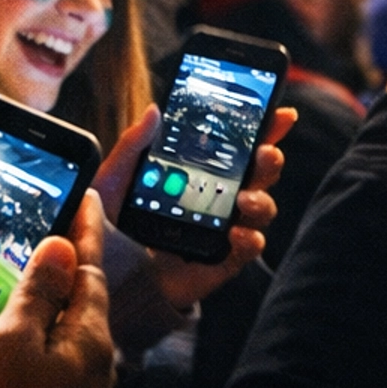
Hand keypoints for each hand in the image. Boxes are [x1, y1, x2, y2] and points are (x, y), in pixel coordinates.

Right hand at [0, 192, 113, 387]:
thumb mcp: (11, 340)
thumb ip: (38, 293)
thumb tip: (64, 247)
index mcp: (90, 337)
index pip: (90, 267)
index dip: (83, 229)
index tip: (84, 194)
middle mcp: (96, 365)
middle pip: (86, 299)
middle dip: (72, 264)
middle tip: (55, 229)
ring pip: (71, 332)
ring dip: (56, 302)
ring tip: (33, 276)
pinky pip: (57, 361)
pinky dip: (43, 337)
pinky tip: (21, 337)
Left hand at [95, 102, 291, 307]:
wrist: (105, 276)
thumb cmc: (110, 224)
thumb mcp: (114, 181)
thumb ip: (133, 147)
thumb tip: (154, 111)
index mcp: (199, 171)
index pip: (238, 145)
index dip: (264, 128)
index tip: (281, 113)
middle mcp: (218, 196)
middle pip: (259, 173)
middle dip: (270, 159)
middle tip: (264, 153)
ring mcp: (223, 229)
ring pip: (261, 209)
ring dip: (262, 200)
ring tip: (245, 199)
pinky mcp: (221, 261)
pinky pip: (248, 249)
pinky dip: (250, 239)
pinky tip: (236, 233)